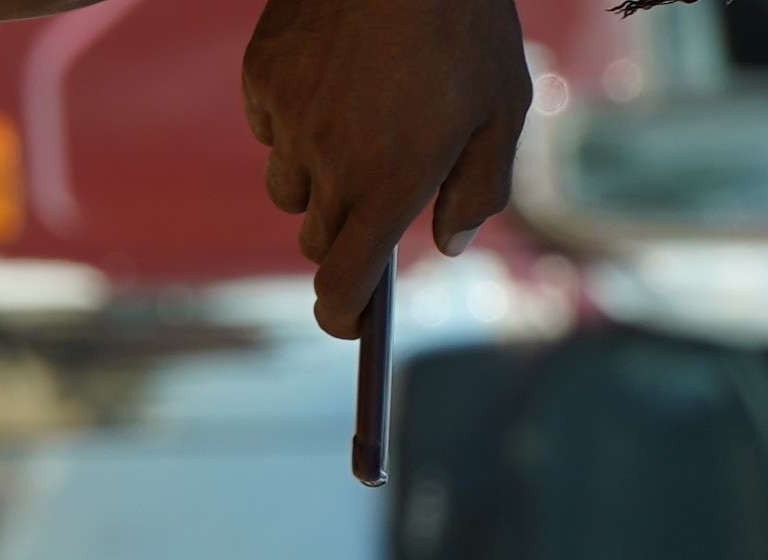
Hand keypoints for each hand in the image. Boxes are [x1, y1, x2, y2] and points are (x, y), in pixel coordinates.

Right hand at [241, 0, 532, 340]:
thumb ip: (480, 188)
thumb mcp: (503, 107)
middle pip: (317, 241)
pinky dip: (294, 121)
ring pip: (289, 186)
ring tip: (359, 125)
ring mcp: (288, 121)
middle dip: (346, 237)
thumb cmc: (465, 22)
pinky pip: (270, 125)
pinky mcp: (264, 77)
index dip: (344, 317)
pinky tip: (333, 79)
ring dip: (318, 180)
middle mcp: (329, 166)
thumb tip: (451, 243)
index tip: (353, 322)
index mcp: (387, 187)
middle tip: (379, 196)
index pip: (342, 287)